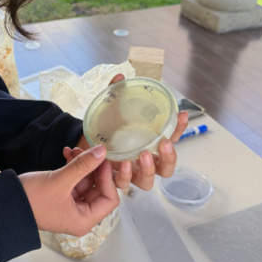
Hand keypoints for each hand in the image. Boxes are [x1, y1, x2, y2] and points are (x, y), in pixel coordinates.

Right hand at [19, 145, 119, 236]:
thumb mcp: (60, 180)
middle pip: (99, 188)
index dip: (107, 178)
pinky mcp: (61, 195)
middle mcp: (80, 215)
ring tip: (73, 149)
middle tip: (89, 150)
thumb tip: (103, 151)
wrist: (5, 204)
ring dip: (82, 164)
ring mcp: (70, 204)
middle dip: (94, 168)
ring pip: (86, 181)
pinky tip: (66, 152)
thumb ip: (83, 165)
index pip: (109, 199)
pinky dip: (72, 166)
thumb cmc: (33, 199)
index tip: (102, 159)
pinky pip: (74, 179)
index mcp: (84, 219)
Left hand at [66, 74, 188, 191]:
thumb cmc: (102, 126)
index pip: (171, 137)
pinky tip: (121, 165)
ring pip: (148, 181)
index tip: (181, 115)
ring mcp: (130, 173)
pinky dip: (123, 176)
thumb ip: (116, 93)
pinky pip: (123, 184)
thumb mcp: (110, 108)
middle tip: (162, 143)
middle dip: (169, 157)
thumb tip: (120, 77)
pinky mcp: (114, 179)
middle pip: (166, 168)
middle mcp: (143, 160)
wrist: (80, 140)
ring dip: (148, 169)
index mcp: (149, 142)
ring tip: (140, 156)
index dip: (180, 127)